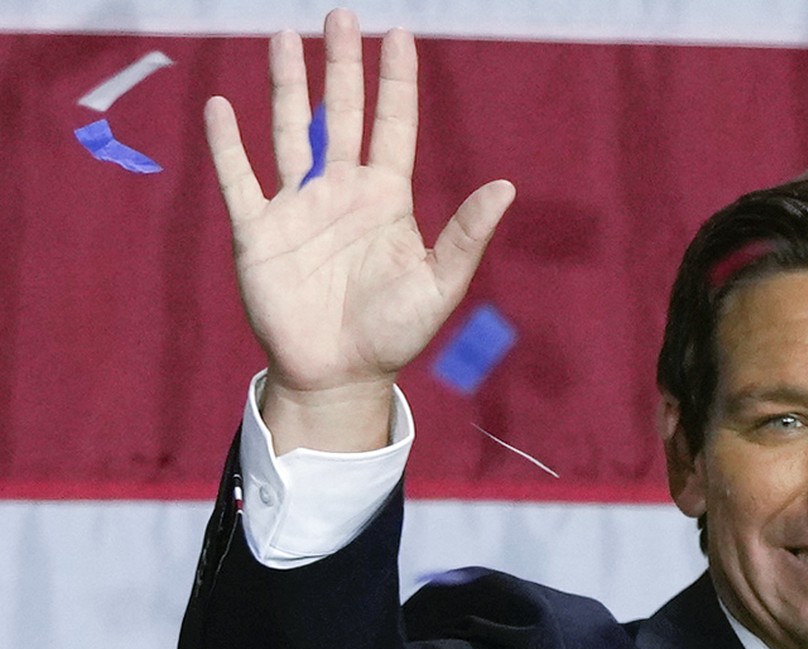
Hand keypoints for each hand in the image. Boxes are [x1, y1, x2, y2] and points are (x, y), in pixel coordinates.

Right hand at [204, 8, 514, 451]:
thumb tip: (506, 187)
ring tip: (284, 36)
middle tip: (341, 15)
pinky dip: (228, 145)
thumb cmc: (394, 334)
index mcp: (386, 199)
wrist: (340, 374)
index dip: (395, 82)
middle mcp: (342, 192)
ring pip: (290, 131)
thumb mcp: (439, 285)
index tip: (399, 35)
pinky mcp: (260, 232)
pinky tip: (221, 108)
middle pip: (341, 113)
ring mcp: (299, 208)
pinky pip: (240, 179)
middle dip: (341, 64)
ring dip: (286, 85)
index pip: (392, 126)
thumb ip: (467, 236)